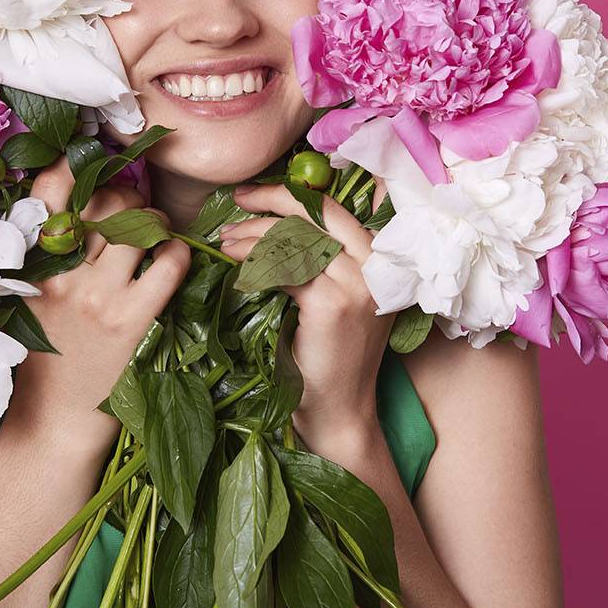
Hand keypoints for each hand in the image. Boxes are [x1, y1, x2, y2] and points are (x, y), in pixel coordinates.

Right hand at [8, 156, 190, 451]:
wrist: (52, 423)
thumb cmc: (41, 359)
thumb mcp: (26, 300)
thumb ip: (44, 257)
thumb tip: (76, 208)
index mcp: (30, 265)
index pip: (48, 194)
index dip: (72, 167)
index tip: (89, 162)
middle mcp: (62, 274)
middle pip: (102, 202)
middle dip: (124, 194)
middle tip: (133, 205)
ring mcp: (98, 297)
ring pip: (137, 226)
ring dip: (154, 218)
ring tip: (155, 230)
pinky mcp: (132, 321)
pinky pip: (167, 266)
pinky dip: (177, 251)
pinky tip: (174, 257)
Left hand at [218, 179, 391, 447]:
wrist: (338, 412)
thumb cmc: (328, 358)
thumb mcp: (336, 298)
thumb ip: (323, 260)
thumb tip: (276, 219)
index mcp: (382, 260)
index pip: (335, 209)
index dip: (292, 195)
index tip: (256, 196)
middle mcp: (379, 266)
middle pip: (319, 212)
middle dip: (271, 199)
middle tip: (236, 202)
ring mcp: (359, 283)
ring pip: (296, 237)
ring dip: (252, 234)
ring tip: (225, 241)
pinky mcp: (332, 302)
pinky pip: (284, 267)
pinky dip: (254, 261)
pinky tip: (235, 265)